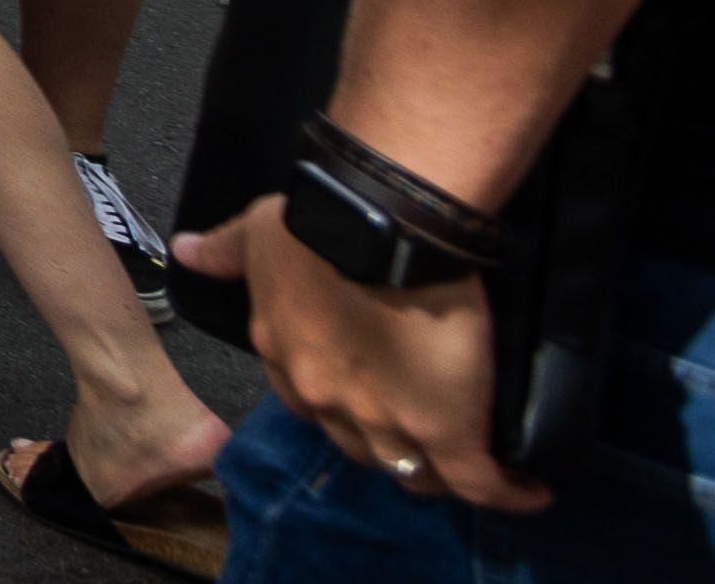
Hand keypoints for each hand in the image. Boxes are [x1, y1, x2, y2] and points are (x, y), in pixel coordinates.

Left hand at [179, 200, 538, 511]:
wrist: (381, 223)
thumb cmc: (320, 222)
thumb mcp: (258, 233)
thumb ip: (224, 251)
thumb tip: (186, 251)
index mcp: (286, 359)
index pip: (310, 405)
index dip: (338, 408)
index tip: (365, 401)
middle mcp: (327, 401)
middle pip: (360, 447)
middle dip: (385, 445)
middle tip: (421, 433)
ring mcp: (385, 422)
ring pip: (414, 472)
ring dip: (439, 473)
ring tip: (471, 464)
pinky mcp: (444, 430)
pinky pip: (478, 482)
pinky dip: (507, 492)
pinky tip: (529, 490)